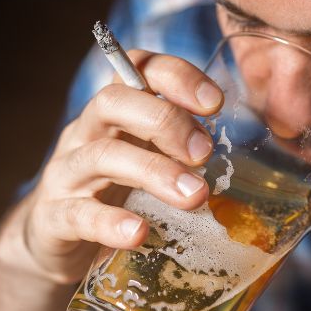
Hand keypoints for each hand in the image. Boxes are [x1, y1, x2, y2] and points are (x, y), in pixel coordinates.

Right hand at [10, 51, 223, 283]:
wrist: (52, 242)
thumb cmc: (114, 195)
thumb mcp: (148, 163)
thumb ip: (185, 154)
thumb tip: (258, 165)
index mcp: (116, 114)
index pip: (137, 68)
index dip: (175, 75)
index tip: (214, 102)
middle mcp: (87, 133)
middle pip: (114, 102)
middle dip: (165, 120)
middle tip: (205, 152)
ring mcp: (66, 174)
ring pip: (101, 155)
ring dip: (152, 171)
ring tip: (194, 196)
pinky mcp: (53, 218)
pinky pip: (78, 214)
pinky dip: (111, 223)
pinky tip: (139, 234)